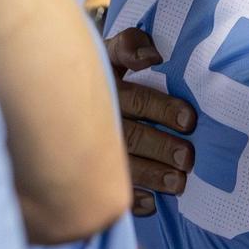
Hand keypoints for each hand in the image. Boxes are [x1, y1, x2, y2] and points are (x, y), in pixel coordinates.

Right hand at [105, 28, 196, 215]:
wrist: (59, 91)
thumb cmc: (106, 69)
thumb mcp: (113, 49)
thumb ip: (132, 44)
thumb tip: (151, 57)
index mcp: (107, 86)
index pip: (138, 99)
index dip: (163, 109)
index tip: (189, 120)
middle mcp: (97, 119)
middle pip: (132, 137)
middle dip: (161, 148)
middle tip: (188, 159)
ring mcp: (89, 148)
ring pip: (122, 166)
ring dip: (152, 176)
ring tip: (178, 183)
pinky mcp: (87, 172)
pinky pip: (108, 189)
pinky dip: (132, 199)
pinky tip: (152, 204)